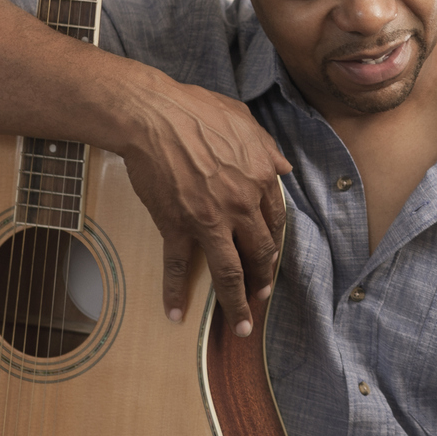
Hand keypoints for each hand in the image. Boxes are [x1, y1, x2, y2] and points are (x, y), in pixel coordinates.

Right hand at [115, 74, 291, 335]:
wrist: (153, 116)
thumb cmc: (197, 110)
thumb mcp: (245, 120)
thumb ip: (266, 147)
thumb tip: (283, 166)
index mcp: (260, 178)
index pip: (275, 221)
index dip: (274, 243)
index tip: (272, 259)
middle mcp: (241, 204)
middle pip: (259, 252)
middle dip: (263, 280)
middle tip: (263, 297)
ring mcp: (209, 219)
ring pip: (229, 270)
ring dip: (236, 302)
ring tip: (241, 325)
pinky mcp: (177, 226)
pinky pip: (178, 266)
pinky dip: (175, 292)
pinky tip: (175, 314)